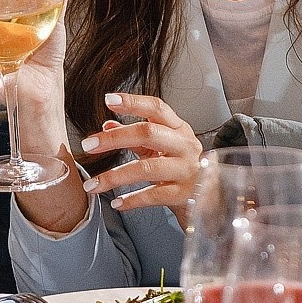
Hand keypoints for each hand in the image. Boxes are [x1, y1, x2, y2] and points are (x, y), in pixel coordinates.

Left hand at [76, 93, 204, 216]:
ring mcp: (185, 170)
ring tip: (92, 185)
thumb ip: (135, 136)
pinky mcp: (183, 194)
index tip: (109, 99)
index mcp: (178, 129)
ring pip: (146, 168)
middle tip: (88, 145)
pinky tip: (116, 203)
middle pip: (148, 134)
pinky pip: (154, 195)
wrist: (212, 197)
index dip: (133, 102)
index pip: (157, 108)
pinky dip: (132, 200)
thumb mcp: (162, 147)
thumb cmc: (182, 166)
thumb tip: (106, 125)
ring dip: (114, 176)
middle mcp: (184, 146)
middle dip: (115, 139)